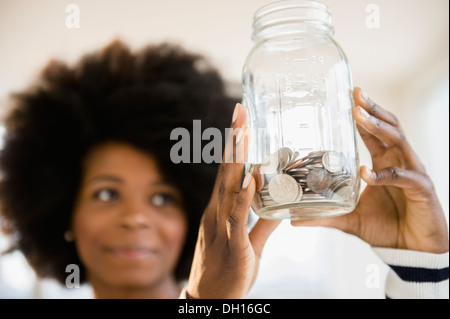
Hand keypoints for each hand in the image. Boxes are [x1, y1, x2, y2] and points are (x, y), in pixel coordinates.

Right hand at [185, 103, 279, 298]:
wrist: (210, 300)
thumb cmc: (227, 269)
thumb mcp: (248, 242)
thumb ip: (263, 222)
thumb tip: (283, 206)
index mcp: (220, 210)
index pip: (227, 172)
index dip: (232, 146)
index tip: (239, 120)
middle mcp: (217, 214)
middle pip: (226, 172)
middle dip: (233, 141)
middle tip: (240, 111)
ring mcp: (222, 229)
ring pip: (230, 189)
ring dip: (237, 160)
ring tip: (243, 132)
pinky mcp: (233, 247)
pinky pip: (239, 220)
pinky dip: (245, 199)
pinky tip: (251, 179)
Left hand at [292, 87, 448, 253]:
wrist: (413, 251)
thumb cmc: (386, 228)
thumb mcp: (350, 220)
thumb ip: (325, 216)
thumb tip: (294, 220)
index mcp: (383, 163)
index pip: (373, 132)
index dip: (363, 114)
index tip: (348, 96)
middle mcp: (398, 162)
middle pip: (388, 127)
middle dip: (371, 109)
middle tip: (354, 94)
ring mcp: (411, 172)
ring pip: (398, 141)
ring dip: (377, 127)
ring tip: (359, 115)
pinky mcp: (421, 189)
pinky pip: (402, 177)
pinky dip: (384, 174)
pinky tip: (366, 173)